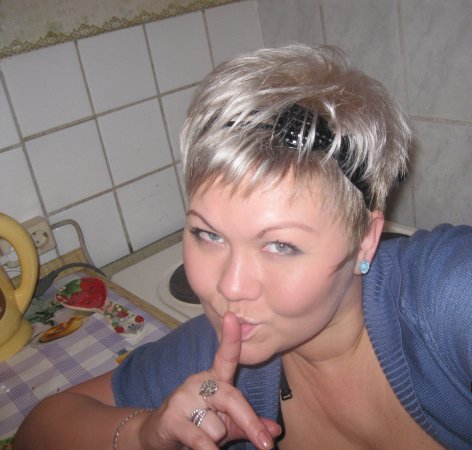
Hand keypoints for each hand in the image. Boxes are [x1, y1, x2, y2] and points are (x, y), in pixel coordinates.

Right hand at [137, 312, 280, 449]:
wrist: (156, 435)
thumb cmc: (196, 426)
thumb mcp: (225, 424)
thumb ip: (247, 424)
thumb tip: (275, 429)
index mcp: (214, 379)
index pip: (225, 355)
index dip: (230, 337)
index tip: (232, 316)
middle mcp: (199, 381)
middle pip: (232, 397)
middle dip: (250, 422)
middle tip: (266, 444)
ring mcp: (183, 396)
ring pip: (217, 425)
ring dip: (216, 440)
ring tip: (201, 436)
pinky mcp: (172, 416)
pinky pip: (201, 438)